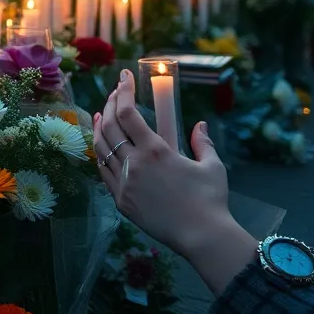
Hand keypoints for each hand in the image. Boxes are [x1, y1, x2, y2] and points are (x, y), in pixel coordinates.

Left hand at [94, 70, 254, 292]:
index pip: (129, 113)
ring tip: (102, 113)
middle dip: (111, 104)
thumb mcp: (213, 166)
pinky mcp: (120, 199)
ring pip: (101, 147)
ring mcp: (124, 182)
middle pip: (110, 126)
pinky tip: (102, 145)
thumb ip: (203, 142)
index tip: (124, 77)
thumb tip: (200, 124)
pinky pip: (103, 170)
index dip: (124, 91)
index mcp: (156, 151)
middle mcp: (135, 164)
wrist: (201, 237)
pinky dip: (100, 153)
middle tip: (116, 92)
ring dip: (100, 127)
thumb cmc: (211, 200)